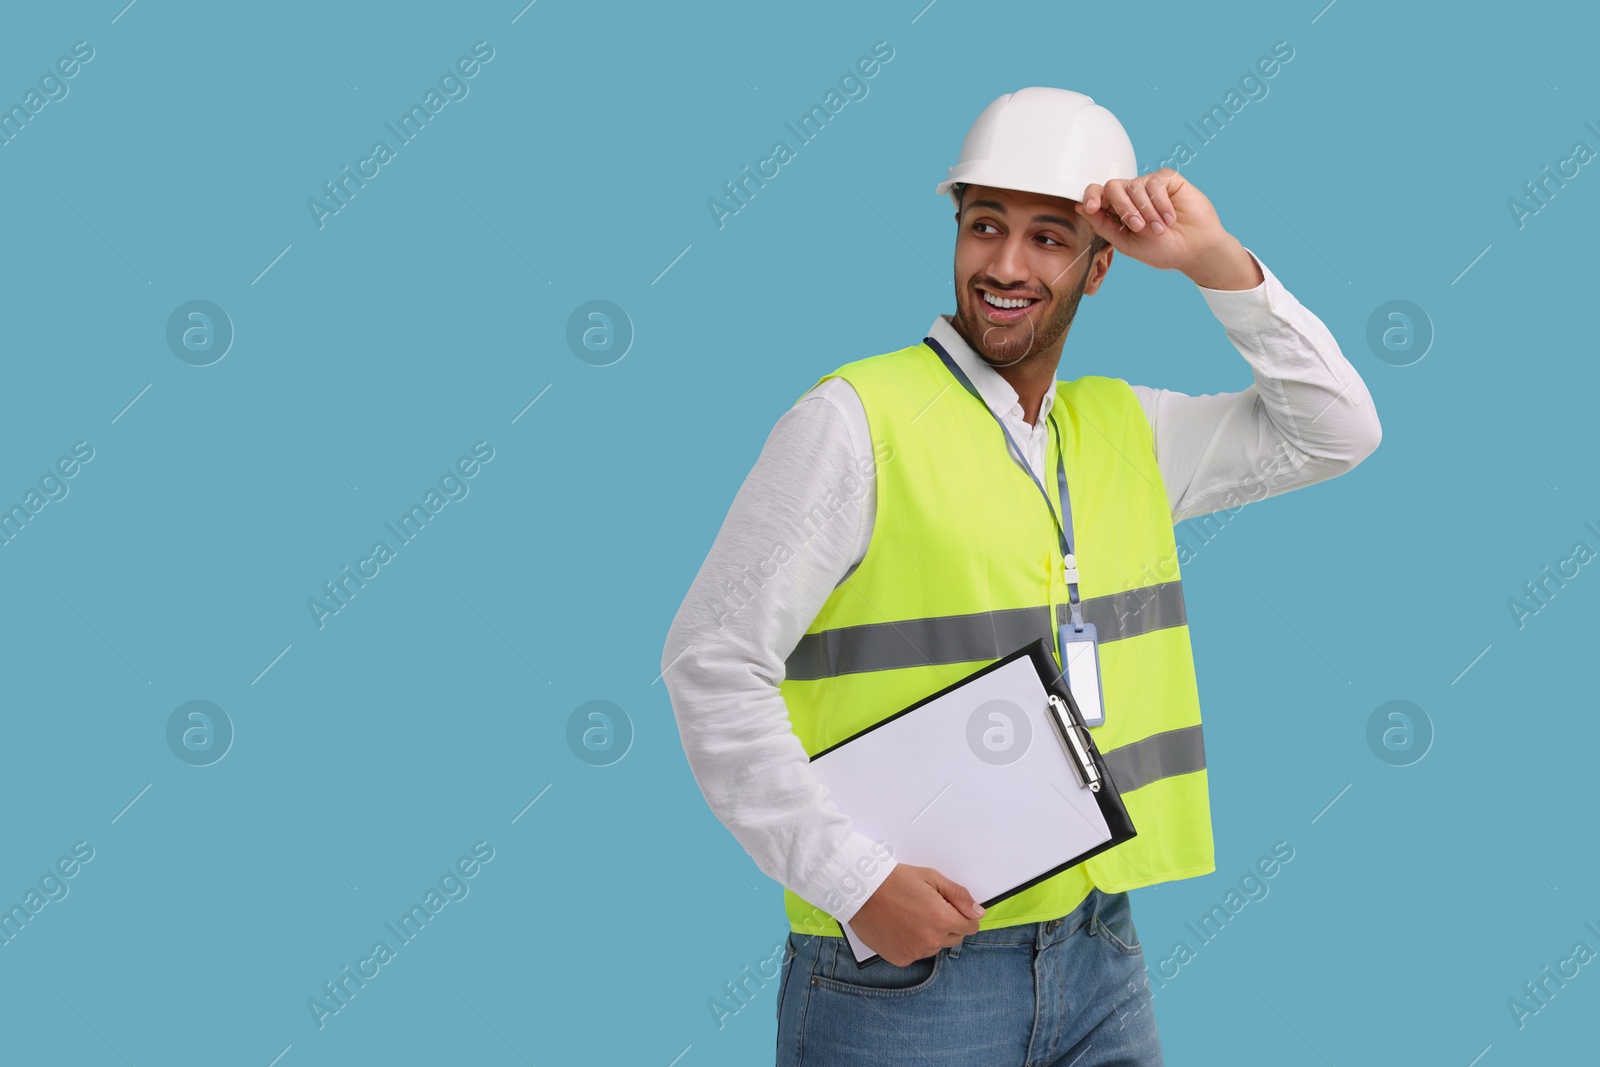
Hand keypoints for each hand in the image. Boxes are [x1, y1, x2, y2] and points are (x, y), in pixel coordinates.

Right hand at [848, 863, 984, 966]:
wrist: (860, 891)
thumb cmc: (894, 880)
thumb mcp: (931, 877)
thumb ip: (958, 895)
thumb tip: (978, 912)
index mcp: (943, 919)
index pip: (971, 927)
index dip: (963, 915)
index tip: (952, 908)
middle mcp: (931, 940)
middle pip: (955, 938)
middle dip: (948, 924)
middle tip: (928, 908)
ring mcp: (915, 952)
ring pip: (935, 947)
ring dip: (930, 934)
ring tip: (911, 916)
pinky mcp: (901, 959)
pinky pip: (917, 953)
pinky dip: (913, 943)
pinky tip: (901, 927)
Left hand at [1076, 170, 1254, 285]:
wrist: (1194, 251)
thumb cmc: (1162, 249)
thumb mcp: (1126, 243)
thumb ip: (1103, 225)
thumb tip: (1081, 208)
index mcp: (1118, 210)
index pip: (1098, 194)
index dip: (1092, 196)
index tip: (1091, 207)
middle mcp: (1131, 195)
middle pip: (1113, 186)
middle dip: (1123, 207)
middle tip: (1138, 226)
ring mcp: (1149, 185)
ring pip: (1135, 185)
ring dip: (1146, 210)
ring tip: (1159, 228)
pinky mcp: (1168, 179)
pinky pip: (1155, 182)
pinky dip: (1161, 203)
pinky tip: (1170, 218)